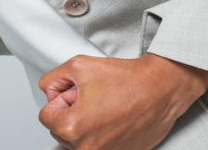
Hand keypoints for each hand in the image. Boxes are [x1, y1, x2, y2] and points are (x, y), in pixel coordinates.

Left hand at [38, 53, 207, 149]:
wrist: (161, 88)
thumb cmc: (127, 79)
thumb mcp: (77, 66)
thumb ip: (53, 79)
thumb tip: (49, 91)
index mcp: (73, 128)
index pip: (46, 116)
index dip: (60, 99)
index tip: (75, 94)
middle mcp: (88, 147)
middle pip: (61, 130)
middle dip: (71, 112)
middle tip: (91, 98)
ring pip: (79, 139)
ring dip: (86, 123)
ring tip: (104, 107)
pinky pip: (100, 145)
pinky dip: (103, 132)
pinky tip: (115, 117)